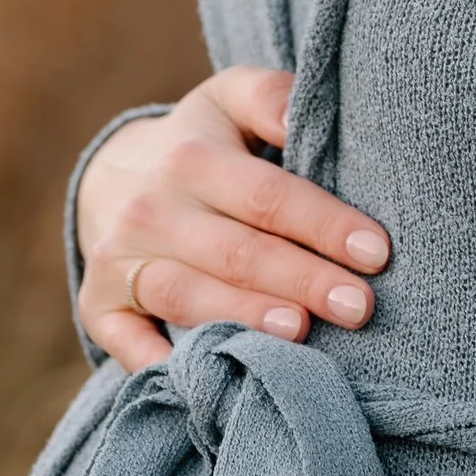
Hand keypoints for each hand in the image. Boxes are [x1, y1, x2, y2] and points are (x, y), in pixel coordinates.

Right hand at [74, 67, 392, 372]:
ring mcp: (120, 262)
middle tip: (359, 307)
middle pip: (235, 252)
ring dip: (244, 316)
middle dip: (301, 280)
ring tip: (300, 333)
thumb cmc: (197, 142)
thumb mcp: (228, 100)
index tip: (376, 253)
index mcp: (190, 158)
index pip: (266, 196)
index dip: (323, 224)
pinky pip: (125, 341)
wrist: (107, 176)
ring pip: (186, 295)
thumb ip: (269, 98)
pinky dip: (158, 363)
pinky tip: (206, 377)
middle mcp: (150, 211)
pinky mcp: (99, 306)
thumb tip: (301, 116)